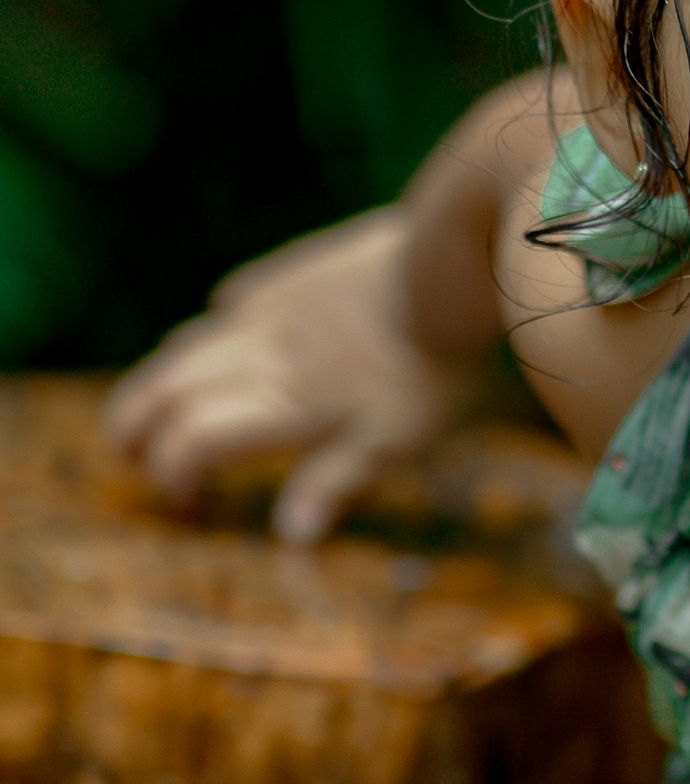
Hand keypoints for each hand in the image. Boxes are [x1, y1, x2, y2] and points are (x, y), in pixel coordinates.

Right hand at [104, 209, 504, 543]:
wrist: (450, 266)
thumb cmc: (431, 365)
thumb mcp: (395, 439)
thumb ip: (335, 481)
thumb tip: (289, 534)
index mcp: (283, 404)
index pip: (196, 439)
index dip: (174, 470)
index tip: (183, 497)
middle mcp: (262, 353)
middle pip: (172, 388)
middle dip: (137, 425)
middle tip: (126, 452)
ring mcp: (276, 306)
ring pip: (194, 341)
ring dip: (162, 376)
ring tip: (157, 399)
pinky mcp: (298, 270)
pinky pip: (238, 296)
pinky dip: (217, 321)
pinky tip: (223, 321)